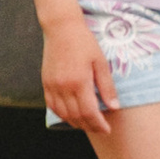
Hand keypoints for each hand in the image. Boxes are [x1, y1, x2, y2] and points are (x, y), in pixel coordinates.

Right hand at [41, 11, 115, 133]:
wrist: (61, 28)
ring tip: (87, 124)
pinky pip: (52, 106)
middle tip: (100, 129)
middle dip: (89, 126)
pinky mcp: (46, 83)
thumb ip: (107, 86)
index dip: (98, 124)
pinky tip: (71, 115)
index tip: (107, 129)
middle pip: (76, 116)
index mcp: (79, 81)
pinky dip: (62, 114)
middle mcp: (63, 86)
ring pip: (63, 114)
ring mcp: (52, 85)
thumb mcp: (101, 62)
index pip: (89, 112)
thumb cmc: (84, 42)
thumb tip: (114, 107)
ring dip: (76, 123)